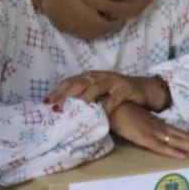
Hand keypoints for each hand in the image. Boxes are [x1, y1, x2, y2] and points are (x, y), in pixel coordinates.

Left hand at [47, 70, 166, 113]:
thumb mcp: (98, 92)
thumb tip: (60, 110)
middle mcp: (99, 76)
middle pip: (79, 84)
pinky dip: (108, 104)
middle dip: (67, 95)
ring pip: (96, 87)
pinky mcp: (126, 89)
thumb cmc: (116, 92)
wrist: (142, 88)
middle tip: (57, 107)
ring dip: (85, 97)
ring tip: (76, 107)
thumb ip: (82, 97)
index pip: (69, 81)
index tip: (46, 102)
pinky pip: (115, 97)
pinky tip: (102, 112)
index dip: (58, 91)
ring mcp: (113, 81)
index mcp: (89, 76)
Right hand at [109, 101, 188, 159]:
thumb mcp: (139, 122)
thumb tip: (157, 136)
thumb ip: (149, 128)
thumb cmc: (122, 112)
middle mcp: (160, 128)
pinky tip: (184, 156)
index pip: (182, 133)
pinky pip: (160, 147)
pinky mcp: (143, 138)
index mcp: (159, 124)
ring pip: (178, 141)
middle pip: (185, 136)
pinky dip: (173, 152)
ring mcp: (153, 132)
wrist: (109, 105)